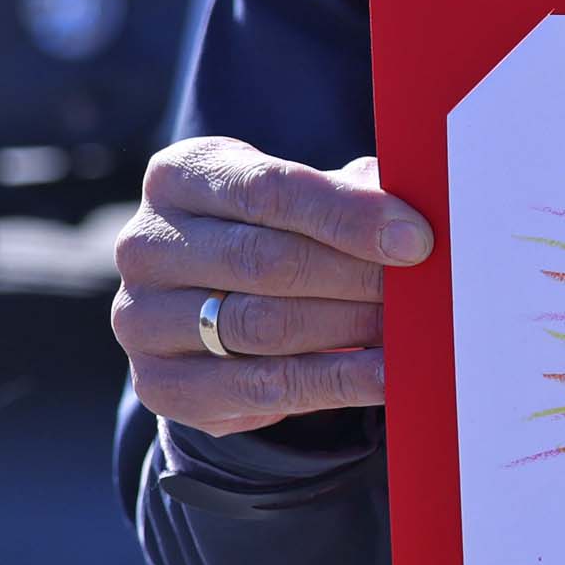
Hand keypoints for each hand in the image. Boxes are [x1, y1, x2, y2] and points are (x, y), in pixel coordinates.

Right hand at [113, 138, 430, 436]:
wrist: (218, 315)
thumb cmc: (282, 234)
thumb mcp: (310, 199)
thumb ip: (356, 194)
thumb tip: (419, 211)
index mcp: (180, 177)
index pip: (269, 190)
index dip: (349, 215)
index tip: (416, 239)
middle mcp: (146, 245)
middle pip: (266, 261)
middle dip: (357, 277)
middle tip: (424, 290)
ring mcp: (141, 318)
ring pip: (262, 325)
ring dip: (350, 328)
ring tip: (412, 329)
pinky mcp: (160, 384)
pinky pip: (262, 386)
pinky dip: (337, 382)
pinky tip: (388, 376)